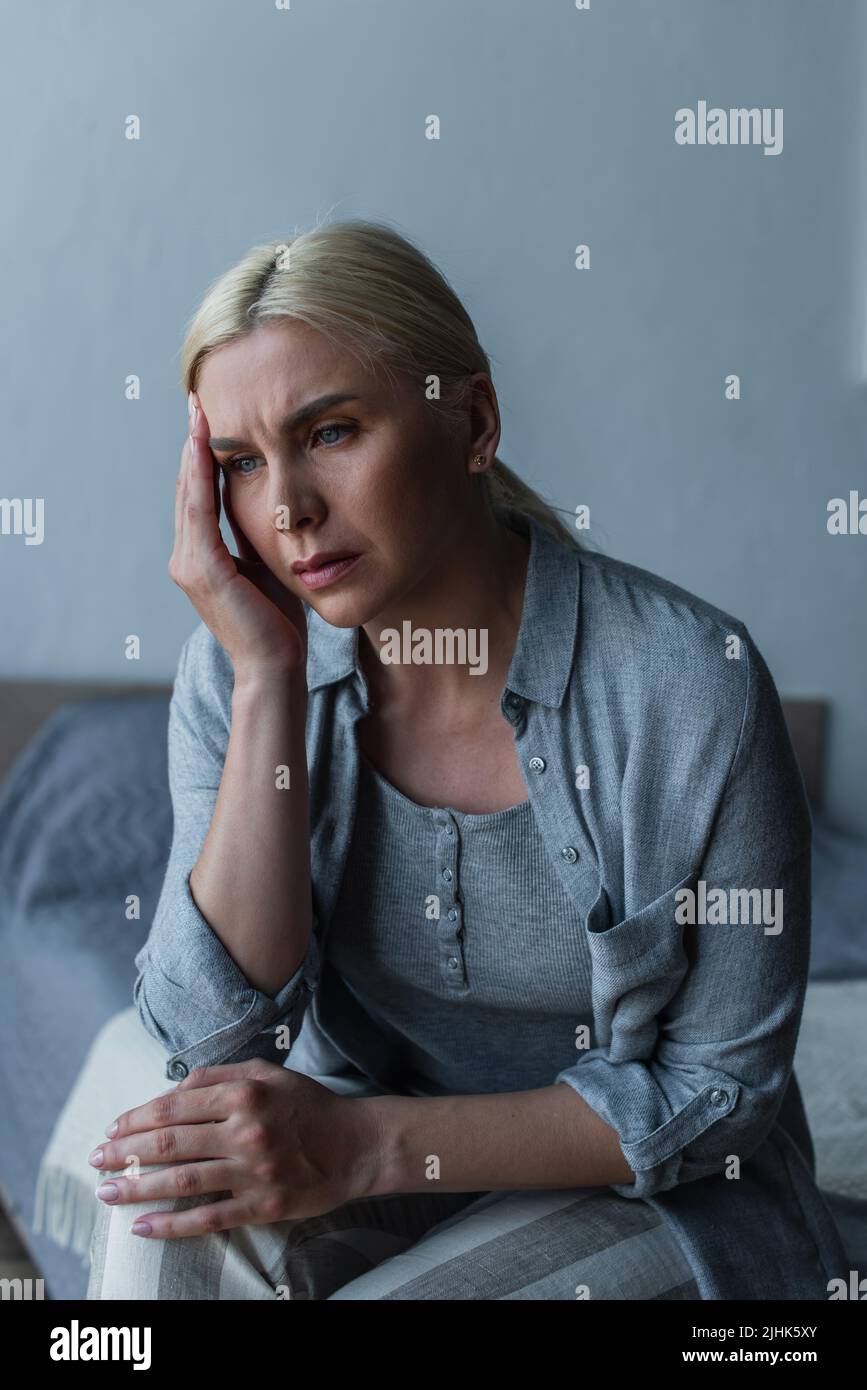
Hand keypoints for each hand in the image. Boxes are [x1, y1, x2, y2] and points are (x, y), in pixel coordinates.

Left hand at [89, 1059, 382, 1238]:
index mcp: (243, 1093)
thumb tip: (172, 1088)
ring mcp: (255, 1171)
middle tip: (96, 1161)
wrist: (356, 1146)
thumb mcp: (266, 1073)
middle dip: (125, 1153)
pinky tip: (142, 1226)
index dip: (136, 1119)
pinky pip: (209, 1218)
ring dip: (138, 1188)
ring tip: (106, 1192)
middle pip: (170, 1143)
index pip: (173, 1107)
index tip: (112, 1130)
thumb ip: (218, 1075)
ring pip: (182, 1181)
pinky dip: (171, 1225)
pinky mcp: (264, 1205)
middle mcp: (247, 1130)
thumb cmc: (307, 1105)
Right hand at [170, 392, 308, 675]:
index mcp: (201, 558)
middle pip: (188, 488)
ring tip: (199, 412)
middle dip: (193, 443)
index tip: (209, 419)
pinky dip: (200, 477)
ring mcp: (190, 564)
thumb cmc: (278, 625)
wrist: (275, 668)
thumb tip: (264, 507)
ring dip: (193, 450)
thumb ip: (255, 540)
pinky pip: (199, 512)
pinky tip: (205, 447)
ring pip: (189, 494)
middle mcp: (186, 558)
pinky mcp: (203, 570)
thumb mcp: (265, 569)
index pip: (199, 497)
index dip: (202, 457)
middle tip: (198, 400)